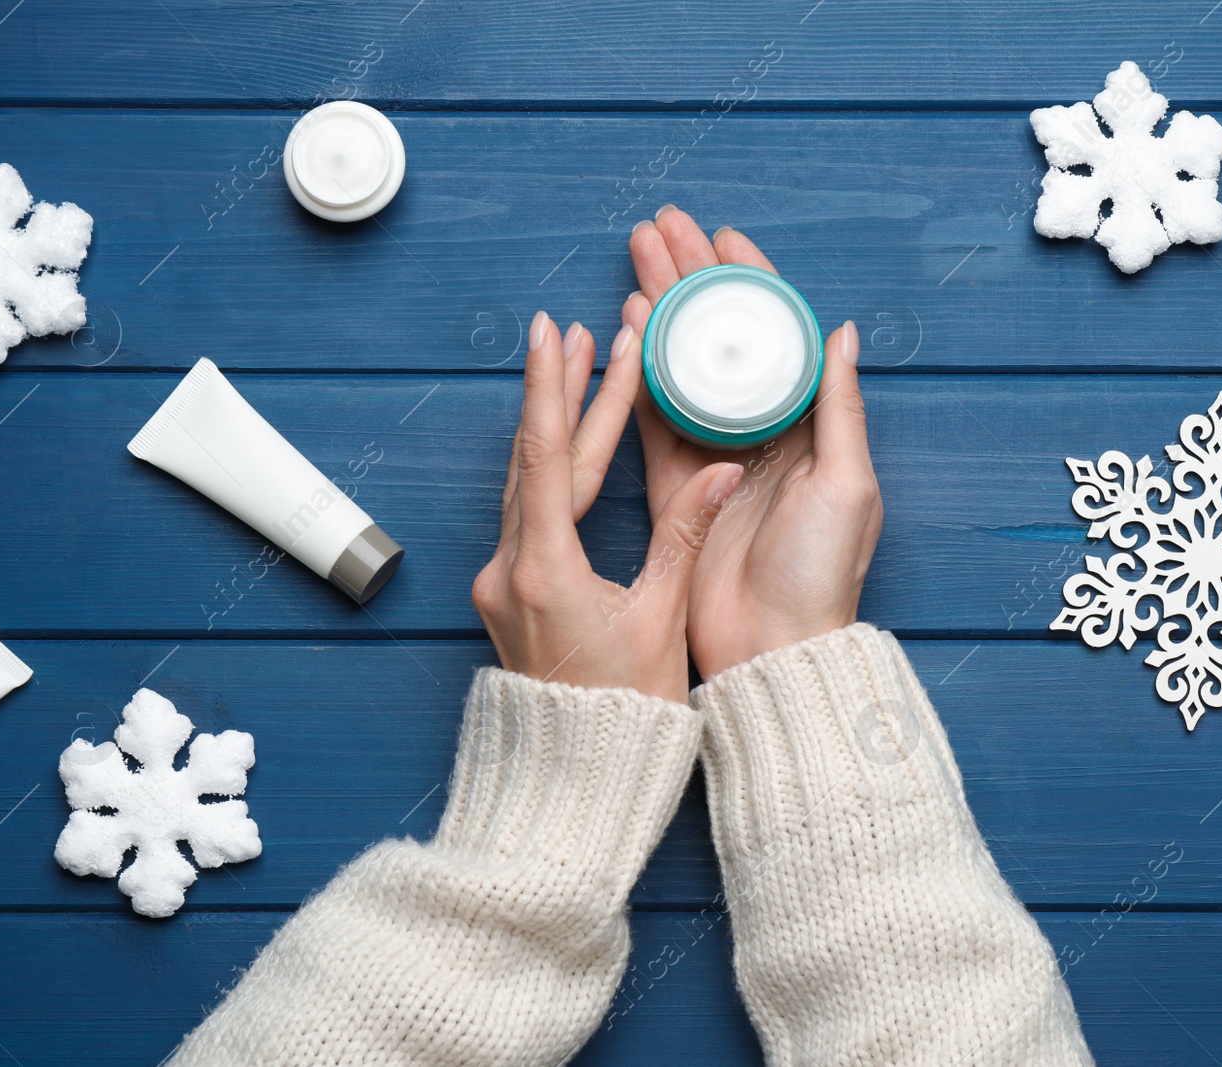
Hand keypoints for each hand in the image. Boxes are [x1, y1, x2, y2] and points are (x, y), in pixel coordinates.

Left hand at [472, 310, 743, 702]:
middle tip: (577, 333)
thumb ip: (684, 538)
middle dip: (560, 394)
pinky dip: (549, 472)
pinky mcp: (508, 596)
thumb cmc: (623, 715)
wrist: (573, 780)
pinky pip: (524, 513)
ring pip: (525, 484)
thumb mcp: (660, 621)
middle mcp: (508, 569)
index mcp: (544, 570)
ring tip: (573, 372)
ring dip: (552, 428)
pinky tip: (567, 449)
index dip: (556, 389)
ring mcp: (500, 583)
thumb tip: (720, 470)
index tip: (555, 334)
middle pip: (535, 460)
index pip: (549, 457)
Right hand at [625, 206, 882, 678]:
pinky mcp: (677, 486)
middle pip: (722, 338)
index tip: (721, 237)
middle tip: (660, 229)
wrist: (771, 648)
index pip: (777, 334)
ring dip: (660, 312)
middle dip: (692, 279)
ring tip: (635, 260)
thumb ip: (838, 407)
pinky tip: (624, 329)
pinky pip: (653, 417)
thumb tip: (843, 330)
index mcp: (810, 427)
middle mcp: (763, 433)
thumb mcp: (846, 483)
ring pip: (683, 366)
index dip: (750, 282)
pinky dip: (637, 373)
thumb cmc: (819, 574)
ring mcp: (716, 456)